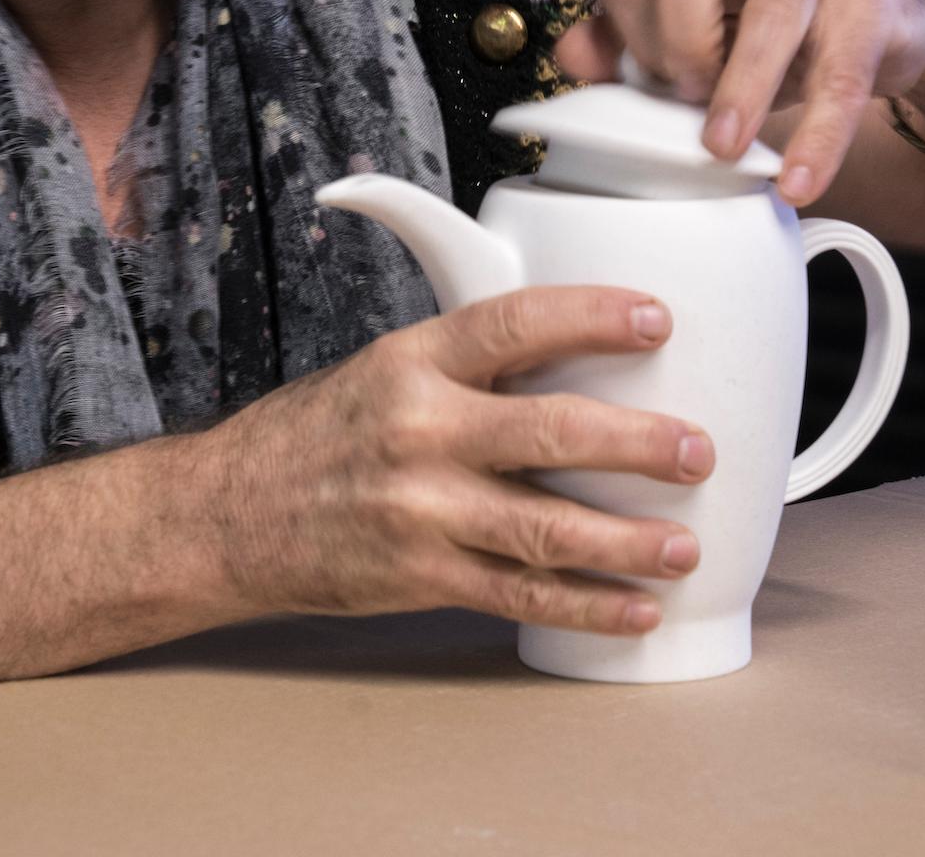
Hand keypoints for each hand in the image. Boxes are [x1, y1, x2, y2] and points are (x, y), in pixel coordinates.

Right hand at [201, 287, 715, 634]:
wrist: (229, 515)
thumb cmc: (316, 435)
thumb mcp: (383, 364)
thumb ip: (467, 357)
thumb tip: (572, 343)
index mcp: (414, 360)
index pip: (517, 322)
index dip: (594, 317)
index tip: (656, 318)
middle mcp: (420, 430)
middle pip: (550, 431)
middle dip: (638, 445)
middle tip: (696, 452)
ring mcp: (421, 509)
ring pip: (546, 527)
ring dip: (628, 541)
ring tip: (683, 546)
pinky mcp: (421, 576)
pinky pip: (520, 594)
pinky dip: (585, 605)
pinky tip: (633, 608)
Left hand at [556, 0, 924, 206]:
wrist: (895, 16)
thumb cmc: (785, 32)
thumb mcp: (706, 39)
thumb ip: (635, 46)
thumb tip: (571, 57)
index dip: (630, 38)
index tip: (651, 88)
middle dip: (676, 42)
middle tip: (686, 104)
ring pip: (771, 14)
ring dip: (741, 90)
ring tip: (726, 151)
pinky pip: (843, 74)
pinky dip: (818, 138)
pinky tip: (799, 180)